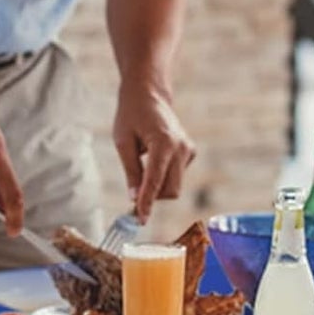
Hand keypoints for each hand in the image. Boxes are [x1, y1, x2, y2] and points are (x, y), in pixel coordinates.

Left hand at [113, 85, 195, 221]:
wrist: (149, 95)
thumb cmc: (132, 114)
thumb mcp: (123, 142)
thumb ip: (131, 171)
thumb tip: (134, 198)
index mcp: (164, 143)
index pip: (154, 182)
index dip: (146, 203)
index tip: (139, 219)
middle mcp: (181, 148)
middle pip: (170, 190)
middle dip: (152, 197)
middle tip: (132, 196)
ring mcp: (188, 150)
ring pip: (174, 186)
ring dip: (157, 188)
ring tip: (140, 170)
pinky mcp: (190, 152)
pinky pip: (177, 176)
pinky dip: (164, 177)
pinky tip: (153, 160)